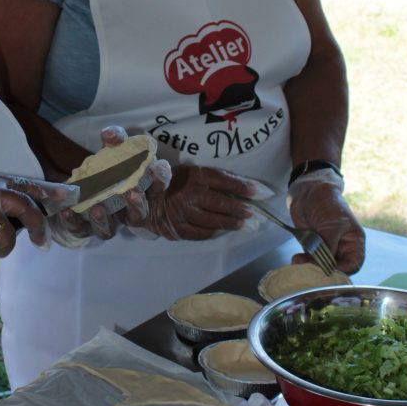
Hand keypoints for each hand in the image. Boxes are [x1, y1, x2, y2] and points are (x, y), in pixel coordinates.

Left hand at [48, 126, 170, 245]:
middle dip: (137, 206)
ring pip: (109, 231)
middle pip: (138, 216)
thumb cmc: (108, 168)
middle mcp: (126, 213)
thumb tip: (109, 133)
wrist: (83, 188)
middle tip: (132, 192)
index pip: (157, 188)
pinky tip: (67, 211)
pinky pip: (80, 230)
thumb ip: (116, 140)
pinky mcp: (84, 228)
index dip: (161, 178)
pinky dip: (73, 222)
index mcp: (140, 193)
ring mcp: (106, 223)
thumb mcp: (114, 151)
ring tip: (97, 208)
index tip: (160, 165)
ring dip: (104, 221)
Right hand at [140, 165, 271, 240]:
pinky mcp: (178, 229)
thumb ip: (215, 179)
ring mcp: (183, 213)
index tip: (264, 193)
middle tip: (257, 216)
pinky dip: (214, 232)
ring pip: (214, 221)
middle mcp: (189, 194)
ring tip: (246, 225)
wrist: (142, 197)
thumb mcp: (192, 173)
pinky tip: (222, 230)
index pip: (226, 182)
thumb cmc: (172, 182)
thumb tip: (245, 188)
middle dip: (243, 210)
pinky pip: (201, 233)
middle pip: (222, 204)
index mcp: (194, 176)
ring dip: (232, 224)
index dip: (246, 188)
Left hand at [288, 179, 365, 273]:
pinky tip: (297, 258)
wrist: (308, 191)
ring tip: (299, 261)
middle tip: (310, 268)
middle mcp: (341, 248)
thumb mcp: (334, 224)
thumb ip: (330, 245)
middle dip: (323, 271)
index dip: (343, 271)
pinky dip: (303, 262)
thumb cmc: (328, 203)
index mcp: (354, 243)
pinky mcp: (312, 247)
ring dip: (310, 267)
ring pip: (320, 267)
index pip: (353, 265)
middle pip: (336, 269)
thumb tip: (325, 266)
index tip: (329, 271)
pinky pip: (308, 260)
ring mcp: (326, 249)